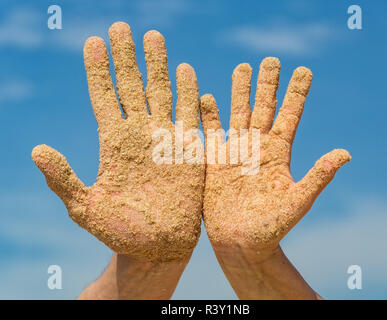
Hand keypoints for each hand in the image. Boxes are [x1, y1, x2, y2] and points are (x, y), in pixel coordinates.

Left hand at [32, 22, 203, 262]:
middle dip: (126, 56)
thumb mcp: (85, 208)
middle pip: (132, 86)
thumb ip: (63, 179)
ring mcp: (167, 139)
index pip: (104, 97)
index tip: (92, 41)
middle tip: (120, 26)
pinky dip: (190, 93)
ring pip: (162, 92)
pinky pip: (192, 115)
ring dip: (158, 65)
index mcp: (114, 143)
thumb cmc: (120, 232)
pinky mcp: (190, 150)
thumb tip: (36, 150)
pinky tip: (186, 71)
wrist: (158, 246)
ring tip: (153, 36)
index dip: (98, 69)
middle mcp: (140, 134)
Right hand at [200, 57, 349, 258]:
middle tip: (272, 59)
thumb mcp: (298, 201)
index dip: (296, 94)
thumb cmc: (272, 227)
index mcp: (279, 154)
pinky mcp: (215, 162)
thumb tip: (345, 153)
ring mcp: (235, 152)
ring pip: (238, 114)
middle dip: (268, 84)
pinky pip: (211, 133)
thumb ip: (317, 176)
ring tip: (242, 67)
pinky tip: (207, 97)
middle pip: (263, 108)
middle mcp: (258, 148)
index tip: (304, 70)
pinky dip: (208, 116)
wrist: (240, 242)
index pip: (289, 116)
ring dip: (239, 92)